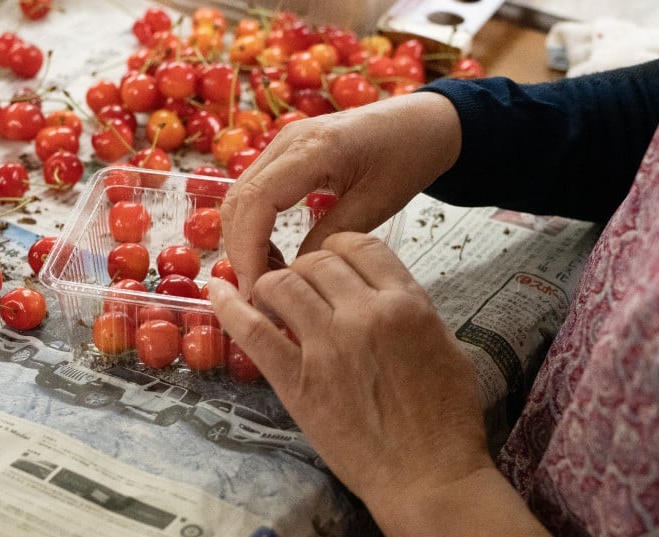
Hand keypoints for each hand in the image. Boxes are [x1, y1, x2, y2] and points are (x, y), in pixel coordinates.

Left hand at [209, 232, 567, 536]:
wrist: (428, 477)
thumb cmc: (447, 419)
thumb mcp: (446, 346)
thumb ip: (411, 309)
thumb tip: (379, 290)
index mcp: (406, 303)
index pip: (359, 245)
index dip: (338, 248)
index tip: (330, 261)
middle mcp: (364, 315)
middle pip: (318, 261)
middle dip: (306, 267)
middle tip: (304, 288)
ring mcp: (326, 347)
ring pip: (284, 284)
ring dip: (274, 284)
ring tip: (272, 297)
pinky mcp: (296, 381)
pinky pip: (253, 332)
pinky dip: (230, 306)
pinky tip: (217, 290)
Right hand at [220, 91, 461, 294]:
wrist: (421, 122)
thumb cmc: (409, 154)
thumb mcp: (378, 201)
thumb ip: (334, 235)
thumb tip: (296, 274)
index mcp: (314, 148)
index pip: (256, 201)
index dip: (248, 249)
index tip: (257, 288)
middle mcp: (287, 141)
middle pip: (237, 200)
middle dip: (239, 250)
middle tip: (258, 292)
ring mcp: (281, 144)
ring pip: (239, 197)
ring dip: (243, 240)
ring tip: (265, 278)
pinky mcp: (283, 153)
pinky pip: (252, 192)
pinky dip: (252, 227)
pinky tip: (271, 253)